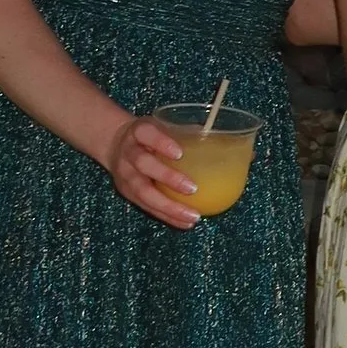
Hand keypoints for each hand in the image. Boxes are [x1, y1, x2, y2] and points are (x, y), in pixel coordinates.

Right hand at [107, 112, 202, 227]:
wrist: (115, 144)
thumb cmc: (150, 136)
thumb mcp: (163, 125)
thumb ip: (189, 134)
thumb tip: (230, 146)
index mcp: (139, 131)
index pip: (146, 133)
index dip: (161, 143)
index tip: (180, 154)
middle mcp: (128, 152)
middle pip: (143, 164)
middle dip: (167, 178)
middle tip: (193, 189)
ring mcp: (125, 174)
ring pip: (143, 192)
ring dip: (168, 206)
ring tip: (192, 215)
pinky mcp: (127, 193)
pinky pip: (147, 207)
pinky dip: (167, 216)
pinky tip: (186, 222)